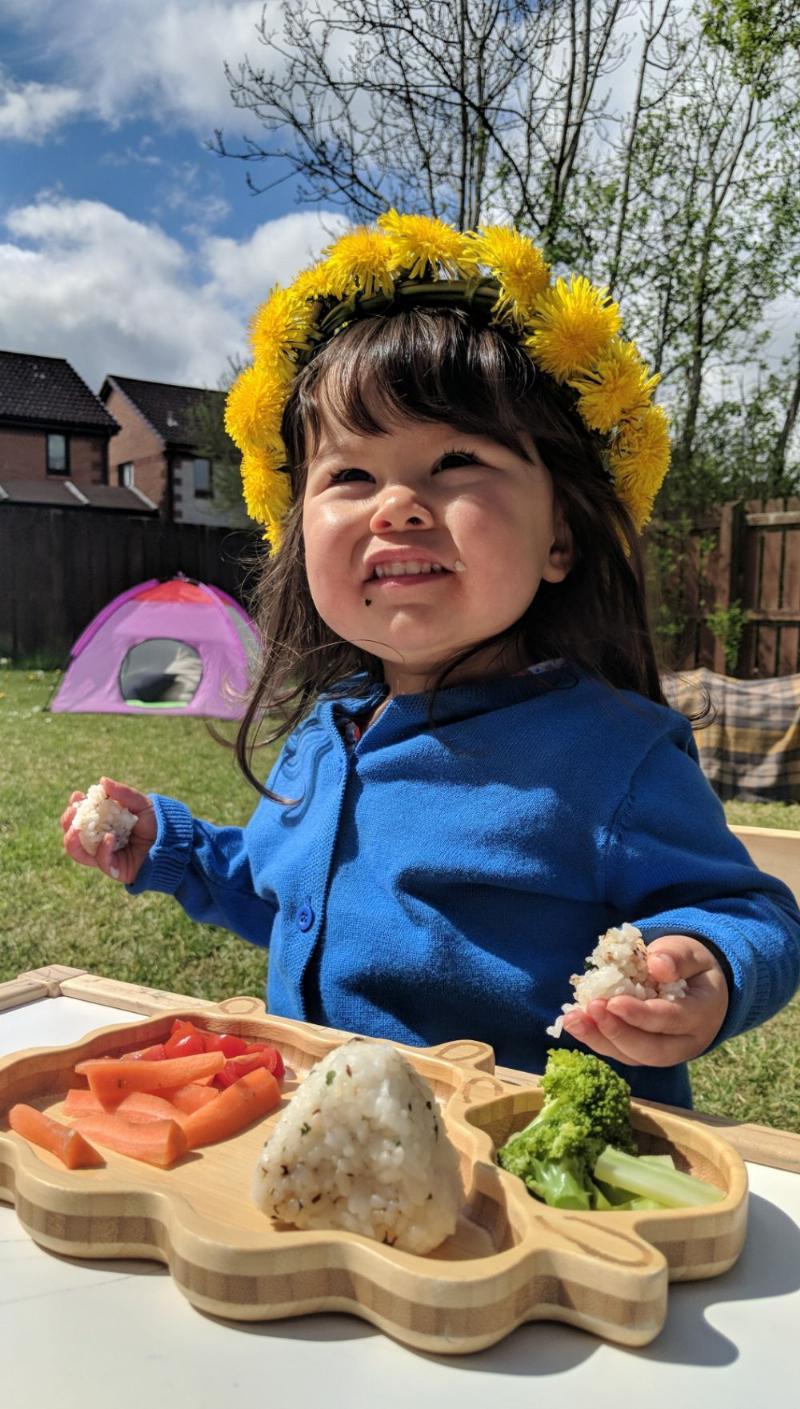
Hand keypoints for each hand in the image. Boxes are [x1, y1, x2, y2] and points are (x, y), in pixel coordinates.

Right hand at [61, 777, 156, 885]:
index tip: (76, 795)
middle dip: (68, 823)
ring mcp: (106, 855)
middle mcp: (100, 839)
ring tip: (76, 828)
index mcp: (104, 823)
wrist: (176, 842)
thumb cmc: (158, 822)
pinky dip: (102, 849)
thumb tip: (102, 781)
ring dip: (73, 840)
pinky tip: (108, 837)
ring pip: (79, 852)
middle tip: (73, 812)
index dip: (75, 807)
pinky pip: (101, 861)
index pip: (81, 817)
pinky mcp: (115, 869)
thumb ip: (123, 794)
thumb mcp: (142, 804)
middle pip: (73, 835)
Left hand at [559, 935, 729, 1066]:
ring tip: (573, 1020)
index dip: (640, 1014)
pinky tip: (576, 1022)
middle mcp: (687, 1042)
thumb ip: (677, 956)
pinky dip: (597, 1038)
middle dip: (617, 1032)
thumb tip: (656, 965)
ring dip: (599, 1039)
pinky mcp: (645, 1053)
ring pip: (633, 1056)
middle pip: (651, 1051)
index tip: (612, 1002)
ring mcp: (666, 1053)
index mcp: (702, 1014)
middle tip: (591, 1009)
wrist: (700, 989)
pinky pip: (621, 1052)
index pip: (670, 1020)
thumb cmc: (694, 968)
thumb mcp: (692, 952)